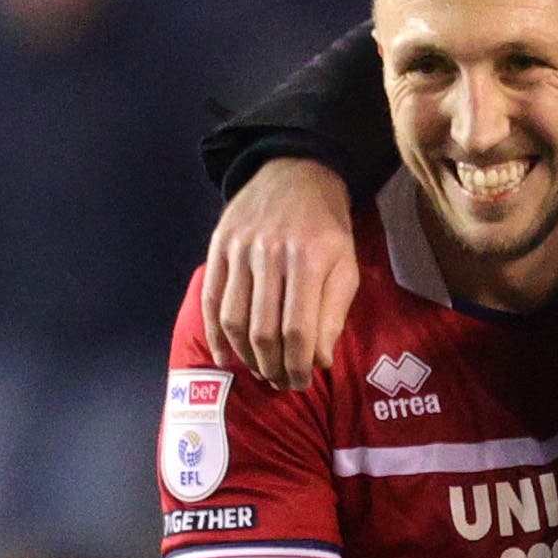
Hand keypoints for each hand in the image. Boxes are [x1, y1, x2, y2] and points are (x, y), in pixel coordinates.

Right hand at [204, 158, 356, 389]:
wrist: (297, 174)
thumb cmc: (327, 228)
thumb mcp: (346, 267)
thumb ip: (334, 314)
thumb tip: (319, 362)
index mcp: (308, 259)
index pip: (298, 330)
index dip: (298, 365)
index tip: (301, 382)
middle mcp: (269, 254)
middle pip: (263, 330)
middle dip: (273, 367)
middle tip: (281, 383)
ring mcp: (239, 249)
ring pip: (234, 319)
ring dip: (246, 356)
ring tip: (262, 371)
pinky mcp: (218, 246)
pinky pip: (211, 299)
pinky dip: (215, 334)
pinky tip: (226, 357)